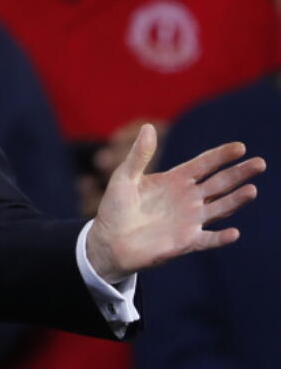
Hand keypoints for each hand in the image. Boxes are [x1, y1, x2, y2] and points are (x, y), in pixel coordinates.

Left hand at [86, 124, 264, 280]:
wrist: (109, 240)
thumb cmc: (115, 207)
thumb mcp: (124, 177)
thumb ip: (139, 155)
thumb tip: (148, 127)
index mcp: (175, 180)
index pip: (204, 164)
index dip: (221, 156)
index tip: (240, 147)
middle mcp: (188, 198)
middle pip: (220, 183)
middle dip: (239, 173)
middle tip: (260, 163)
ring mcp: (190, 220)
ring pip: (220, 208)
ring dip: (236, 200)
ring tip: (252, 190)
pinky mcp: (186, 241)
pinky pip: (208, 240)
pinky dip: (221, 238)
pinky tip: (233, 233)